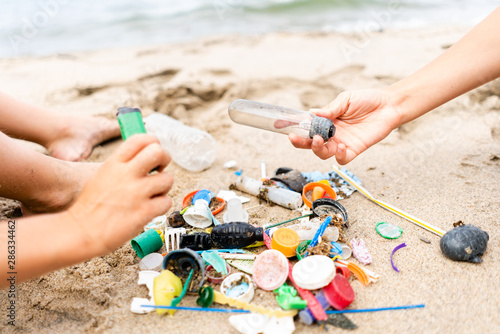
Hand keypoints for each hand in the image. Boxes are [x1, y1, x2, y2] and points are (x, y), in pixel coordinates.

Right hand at [66, 134, 172, 254]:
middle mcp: (126, 174)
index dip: (153, 143)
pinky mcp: (144, 211)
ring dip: (163, 188)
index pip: (141, 139)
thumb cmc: (91, 206)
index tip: (153, 155)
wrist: (81, 232)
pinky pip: (166, 202)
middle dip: (164, 159)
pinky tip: (150, 210)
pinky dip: (161, 206)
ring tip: (151, 195)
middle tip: (159, 171)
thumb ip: (122, 165)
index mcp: (114, 163)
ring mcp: (136, 193)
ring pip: (167, 179)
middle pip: (158, 152)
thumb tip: (143, 157)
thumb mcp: (102, 175)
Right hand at [289, 88, 404, 163]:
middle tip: (296, 137)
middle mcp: (331, 133)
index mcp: (326, 121)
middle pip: (310, 143)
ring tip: (321, 139)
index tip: (282, 127)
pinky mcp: (354, 149)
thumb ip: (330, 109)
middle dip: (301, 142)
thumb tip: (313, 114)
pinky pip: (342, 159)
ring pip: (322, 153)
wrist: (389, 105)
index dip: (293, 128)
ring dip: (318, 148)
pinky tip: (340, 145)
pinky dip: (338, 155)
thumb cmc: (367, 100)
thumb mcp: (345, 100)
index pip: (306, 127)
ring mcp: (341, 142)